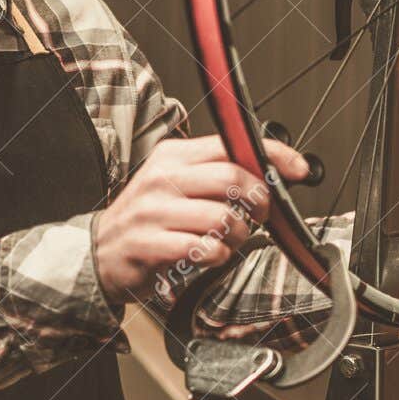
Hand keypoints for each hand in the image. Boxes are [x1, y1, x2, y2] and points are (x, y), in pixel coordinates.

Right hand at [93, 135, 307, 303]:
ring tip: (231, 240)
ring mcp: (153, 210)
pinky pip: (201, 247)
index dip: (272, 155)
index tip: (298, 169)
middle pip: (231, 178)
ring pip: (221, 216)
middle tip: (260, 215)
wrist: (101, 250)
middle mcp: (162, 178)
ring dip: (239, 234)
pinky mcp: (148, 243)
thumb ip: (216, 175)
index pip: (232, 145)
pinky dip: (218, 254)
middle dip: (259, 200)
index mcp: (173, 156)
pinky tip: (211, 254)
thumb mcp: (177, 183)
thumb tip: (269, 173)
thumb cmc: (149, 218)